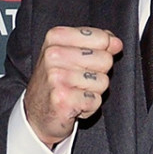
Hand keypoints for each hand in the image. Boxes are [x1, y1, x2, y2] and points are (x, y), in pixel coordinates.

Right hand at [24, 26, 122, 147]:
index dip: (101, 52)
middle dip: (98, 73)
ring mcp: (56, 77)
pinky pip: (96, 100)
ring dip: (94, 92)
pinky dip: (89, 106)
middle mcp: (53, 54)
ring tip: (75, 92)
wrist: (35, 116)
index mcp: (56, 38)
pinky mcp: (62, 99)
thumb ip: (96, 44)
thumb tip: (117, 43)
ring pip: (103, 81)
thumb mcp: (71, 54)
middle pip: (105, 59)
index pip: (102, 37)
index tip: (84, 62)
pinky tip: (73, 105)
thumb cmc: (55, 83)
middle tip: (78, 81)